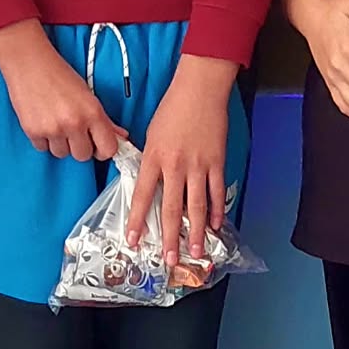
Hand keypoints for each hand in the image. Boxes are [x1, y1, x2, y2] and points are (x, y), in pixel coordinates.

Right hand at [0, 22, 122, 160]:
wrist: (29, 63)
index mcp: (93, 113)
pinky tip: (43, 121)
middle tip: (73, 130)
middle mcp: (74, 123)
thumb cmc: (59, 75)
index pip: (108, 149)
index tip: (96, 144)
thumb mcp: (87, 95)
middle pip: (83, 156)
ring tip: (55, 122)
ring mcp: (53, 129)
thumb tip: (121, 136)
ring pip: (62, 154)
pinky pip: (42, 148)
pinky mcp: (33, 131)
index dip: (102, 150)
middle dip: (79, 146)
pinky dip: (43, 139)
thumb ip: (104, 120)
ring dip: (60, 143)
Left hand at [126, 56, 234, 266]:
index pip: (142, 195)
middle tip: (170, 259)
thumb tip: (149, 185)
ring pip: (196, 206)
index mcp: (154, 158)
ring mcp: (198, 165)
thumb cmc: (172, 109)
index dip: (136, 220)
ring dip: (197, 231)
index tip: (132, 240)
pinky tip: (217, 225)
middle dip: (169, 237)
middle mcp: (175, 166)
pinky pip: (216, 192)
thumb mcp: (151, 134)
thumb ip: (150, 161)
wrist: (200, 89)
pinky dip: (217, 210)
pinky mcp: (216, 162)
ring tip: (197, 251)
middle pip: (170, 208)